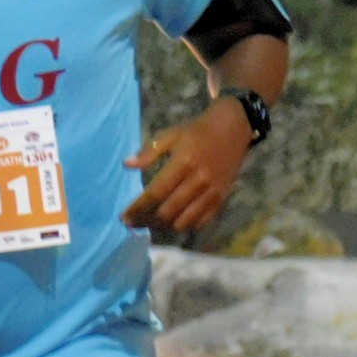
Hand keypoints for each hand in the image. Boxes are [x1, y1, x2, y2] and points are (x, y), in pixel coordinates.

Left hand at [126, 97, 255, 233]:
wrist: (232, 129)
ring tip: (151, 223)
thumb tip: (127, 164)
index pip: (156, 193)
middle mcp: (198, 180)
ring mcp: (212, 192)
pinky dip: (185, 226)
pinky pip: (201, 222)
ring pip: (184, 221)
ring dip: (164, 227)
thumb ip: (149, 152)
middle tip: (134, 222)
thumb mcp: (171, 135)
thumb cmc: (196, 131)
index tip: (124, 217)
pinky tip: (173, 221)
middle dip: (147, 221)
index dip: (138, 207)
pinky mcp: (221, 199)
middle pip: (168, 212)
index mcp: (183, 162)